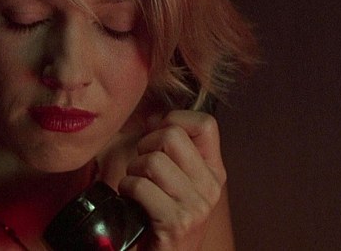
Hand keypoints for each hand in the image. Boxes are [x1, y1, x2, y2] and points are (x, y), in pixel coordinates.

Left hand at [117, 110, 226, 250]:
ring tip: (136, 188)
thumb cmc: (162, 218)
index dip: (175, 120)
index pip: (206, 123)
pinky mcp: (176, 223)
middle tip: (142, 166)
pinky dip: (126, 190)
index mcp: (215, 172)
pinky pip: (139, 186)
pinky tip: (131, 203)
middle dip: (145, 146)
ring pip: (152, 161)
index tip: (158, 134)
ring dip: (133, 172)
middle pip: (172, 136)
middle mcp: (211, 187)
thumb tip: (156, 118)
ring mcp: (196, 206)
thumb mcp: (177, 181)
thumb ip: (172, 149)